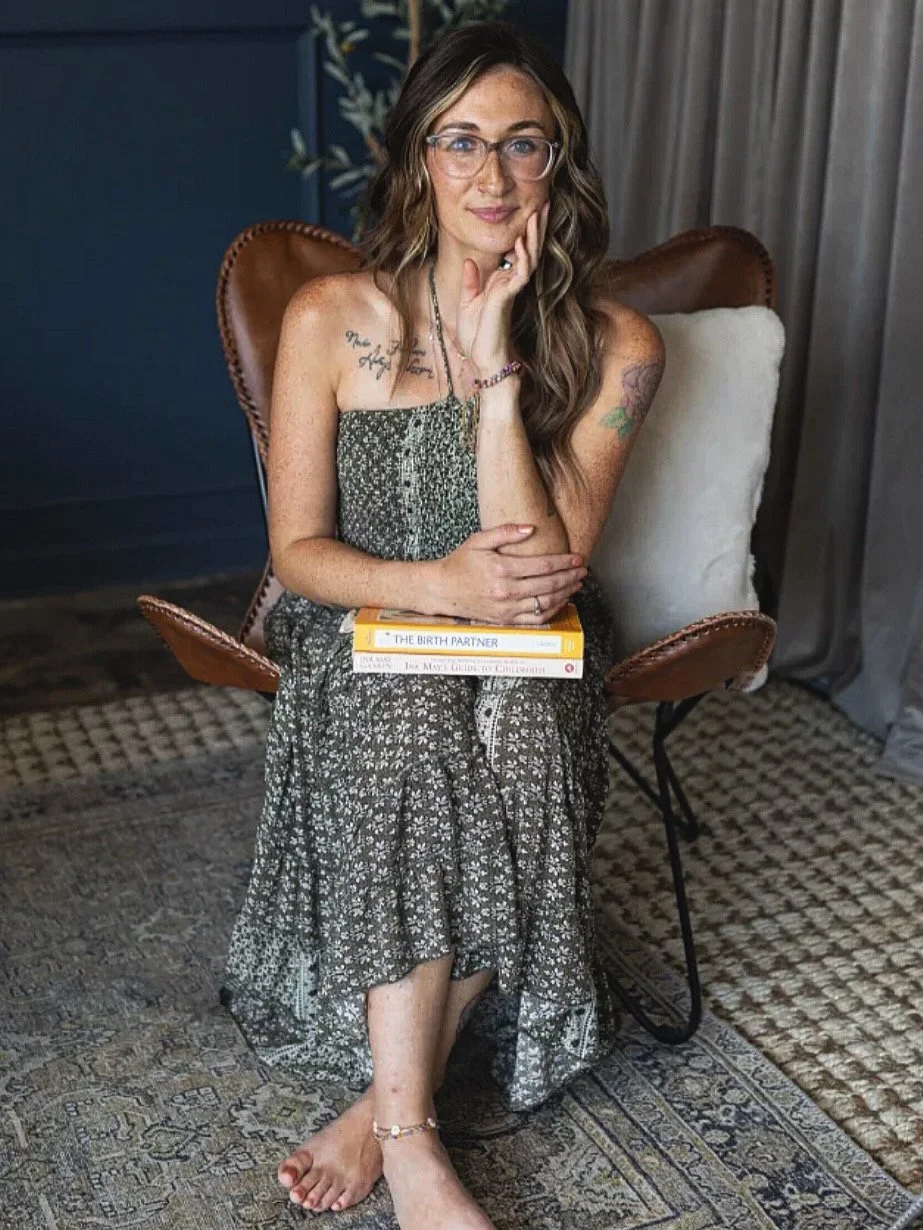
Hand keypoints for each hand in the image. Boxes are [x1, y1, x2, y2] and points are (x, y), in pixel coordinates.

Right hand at [434, 523, 585, 625]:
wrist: (441, 590)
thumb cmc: (459, 563)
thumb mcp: (478, 541)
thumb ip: (505, 532)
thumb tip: (531, 528)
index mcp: (501, 569)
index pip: (543, 566)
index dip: (565, 562)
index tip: (578, 558)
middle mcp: (506, 591)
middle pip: (549, 585)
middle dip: (570, 577)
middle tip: (583, 570)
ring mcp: (506, 608)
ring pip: (545, 603)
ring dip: (565, 594)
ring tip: (577, 584)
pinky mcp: (505, 620)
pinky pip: (535, 619)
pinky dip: (552, 611)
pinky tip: (561, 601)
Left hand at [456, 202, 549, 376]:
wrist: (483, 360)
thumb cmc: (477, 338)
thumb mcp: (467, 302)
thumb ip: (471, 281)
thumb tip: (469, 261)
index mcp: (502, 283)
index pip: (517, 253)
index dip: (525, 234)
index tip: (529, 213)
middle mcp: (511, 284)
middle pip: (529, 249)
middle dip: (536, 227)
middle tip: (544, 203)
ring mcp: (512, 290)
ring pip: (530, 257)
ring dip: (534, 235)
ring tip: (538, 213)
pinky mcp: (510, 297)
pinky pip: (521, 272)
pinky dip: (523, 255)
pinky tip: (524, 240)